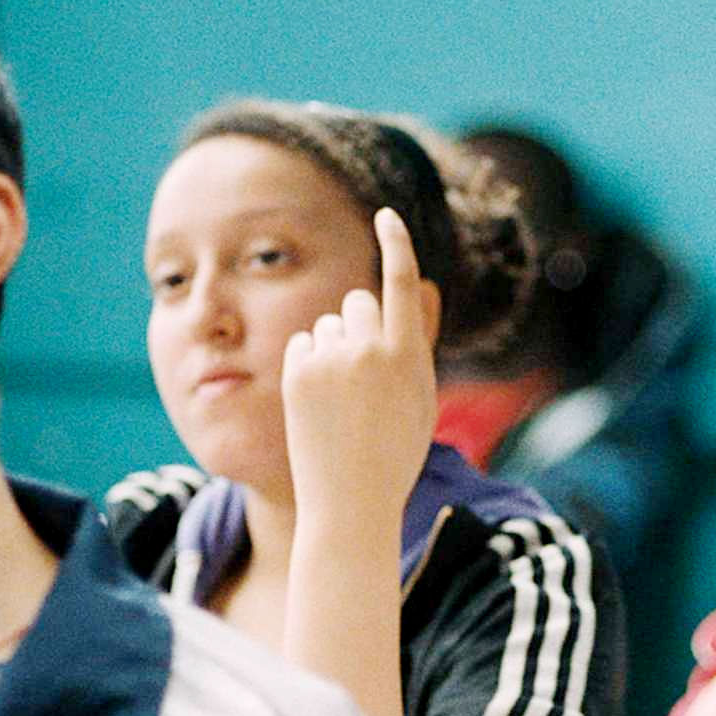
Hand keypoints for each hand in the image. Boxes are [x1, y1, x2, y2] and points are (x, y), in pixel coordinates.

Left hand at [283, 208, 439, 532]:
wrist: (350, 499)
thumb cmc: (393, 455)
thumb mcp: (417, 401)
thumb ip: (409, 350)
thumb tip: (403, 303)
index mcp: (409, 356)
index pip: (402, 283)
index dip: (396, 244)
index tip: (386, 216)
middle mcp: (370, 349)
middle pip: (359, 303)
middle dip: (360, 326)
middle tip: (363, 376)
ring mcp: (331, 359)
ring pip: (329, 324)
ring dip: (334, 348)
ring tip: (341, 401)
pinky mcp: (298, 371)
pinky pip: (303, 344)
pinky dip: (308, 363)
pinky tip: (316, 401)